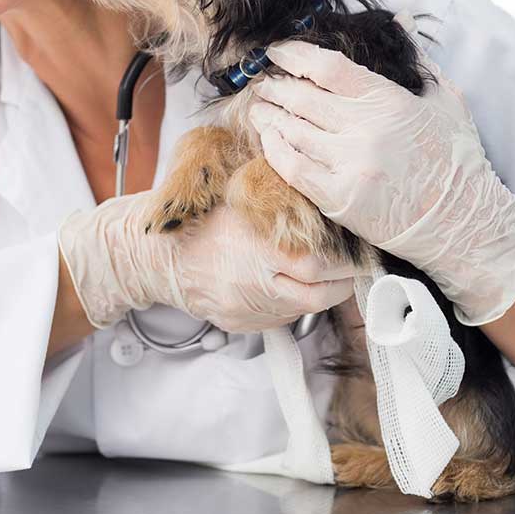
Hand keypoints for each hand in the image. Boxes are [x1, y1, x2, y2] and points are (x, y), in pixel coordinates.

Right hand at [55, 190, 356, 332]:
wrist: (157, 258)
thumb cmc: (199, 221)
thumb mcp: (237, 197)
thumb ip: (276, 196)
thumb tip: (321, 189)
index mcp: (255, 248)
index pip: (317, 264)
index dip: (345, 260)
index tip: (357, 249)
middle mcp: (253, 284)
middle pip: (319, 294)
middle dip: (342, 281)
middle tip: (353, 266)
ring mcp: (247, 310)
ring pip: (303, 310)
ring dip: (321, 293)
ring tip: (328, 274)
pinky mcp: (241, 324)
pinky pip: (281, 319)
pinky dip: (294, 303)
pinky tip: (291, 284)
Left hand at [246, 38, 514, 324]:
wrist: (461, 220)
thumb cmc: (455, 159)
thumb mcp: (446, 100)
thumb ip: (418, 60)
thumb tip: (401, 20)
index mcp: (388, 101)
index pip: (328, 67)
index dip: (296, 54)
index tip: (278, 51)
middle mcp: (364, 130)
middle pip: (301, 97)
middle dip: (276, 86)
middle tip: (263, 82)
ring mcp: (349, 166)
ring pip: (292, 131)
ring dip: (269, 116)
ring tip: (258, 108)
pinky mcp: (339, 199)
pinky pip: (292, 168)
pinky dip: (274, 150)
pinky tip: (268, 140)